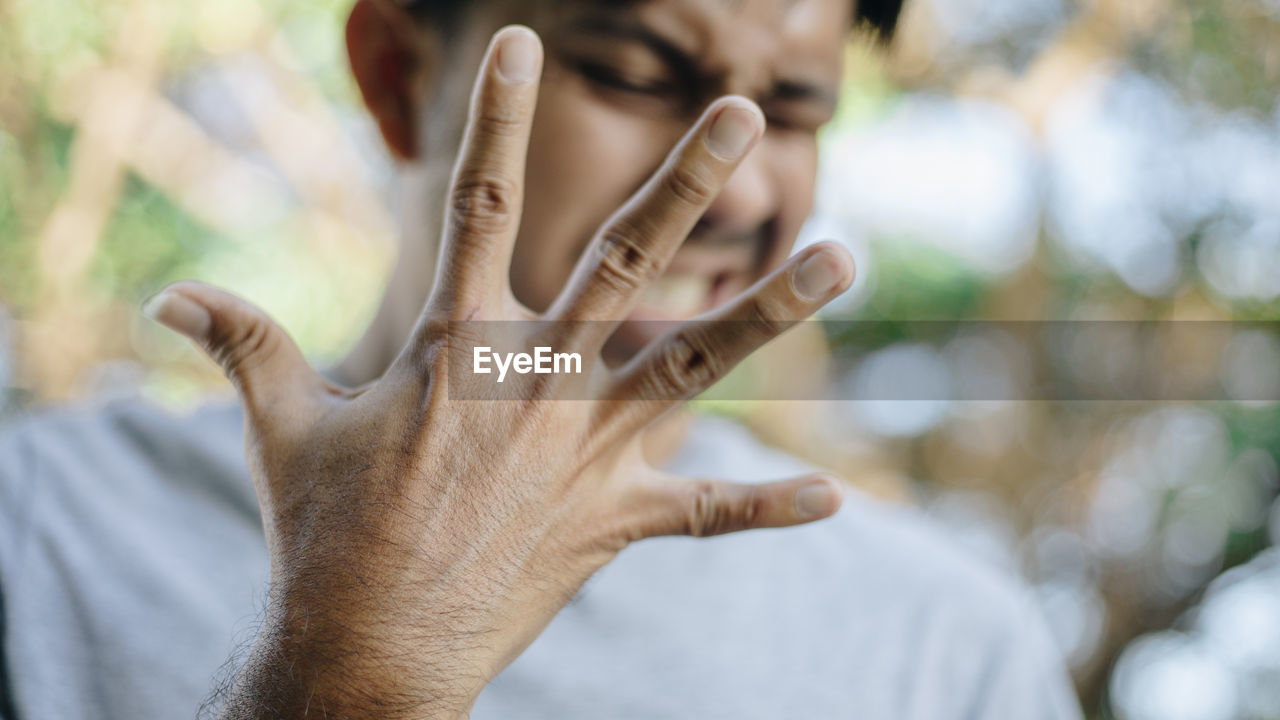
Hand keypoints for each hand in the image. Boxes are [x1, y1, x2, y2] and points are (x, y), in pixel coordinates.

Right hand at [145, 25, 853, 719]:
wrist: (364, 654)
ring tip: (839, 256)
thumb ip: (243, 343)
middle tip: (741, 115)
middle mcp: (535, 386)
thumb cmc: (321, 533)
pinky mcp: (613, 525)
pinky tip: (835, 497)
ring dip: (767, 310)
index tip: (521, 47)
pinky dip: (764, 506)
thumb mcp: (282, 425)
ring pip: (693, 368)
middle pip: (623, 263)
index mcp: (457, 349)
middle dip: (681, 182)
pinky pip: (703, 515)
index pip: (478, 208)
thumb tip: (167, 295)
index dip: (496, 122)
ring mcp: (583, 455)